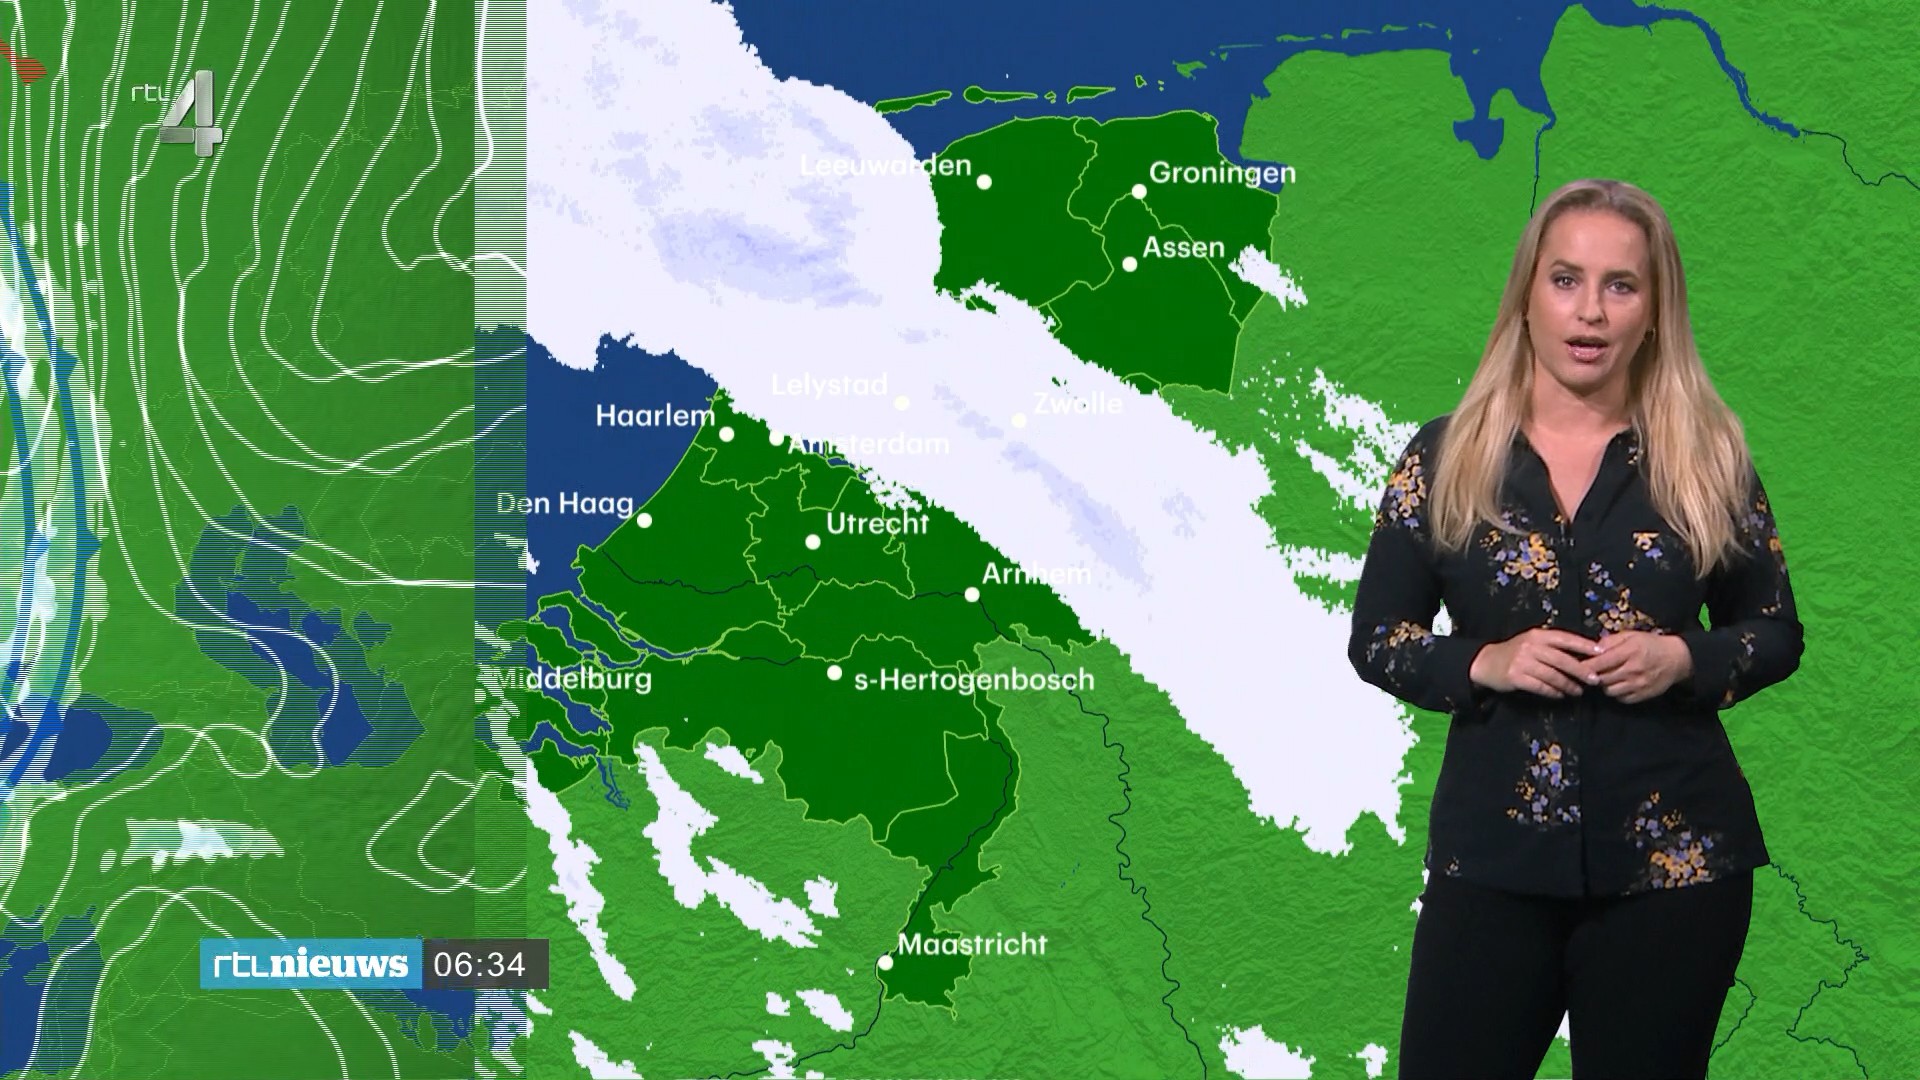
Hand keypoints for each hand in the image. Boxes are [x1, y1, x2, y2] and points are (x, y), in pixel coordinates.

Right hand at [1469, 627, 1600, 698]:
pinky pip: (1541, 687)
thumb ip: (1553, 646)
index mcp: (1537, 635)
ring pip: (1553, 675)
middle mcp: (1530, 646)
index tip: (1601, 653)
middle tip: (1595, 680)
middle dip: (1581, 671)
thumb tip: (1583, 654)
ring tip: (1579, 691)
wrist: (1486, 662)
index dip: (1584, 645)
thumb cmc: (1514, 652)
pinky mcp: (1516, 677)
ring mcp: (1522, 662)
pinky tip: (1561, 695)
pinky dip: (1553, 692)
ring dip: (1569, 685)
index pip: (1565, 638)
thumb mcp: (1532, 642)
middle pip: (1562, 660)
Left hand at [1578, 630, 1693, 704]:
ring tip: (1607, 677)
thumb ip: (1609, 641)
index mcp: (1629, 652)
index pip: (1600, 663)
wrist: (1676, 659)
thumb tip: (1591, 648)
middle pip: (1602, 678)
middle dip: (1593, 676)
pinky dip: (1616, 693)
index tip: (1575, 665)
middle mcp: (1633, 669)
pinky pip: (1621, 698)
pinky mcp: (1643, 695)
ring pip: (1609, 691)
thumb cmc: (1650, 645)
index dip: (1585, 665)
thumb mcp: (1630, 636)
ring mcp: (1638, 684)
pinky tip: (1618, 684)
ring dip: (1604, 685)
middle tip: (1590, 672)